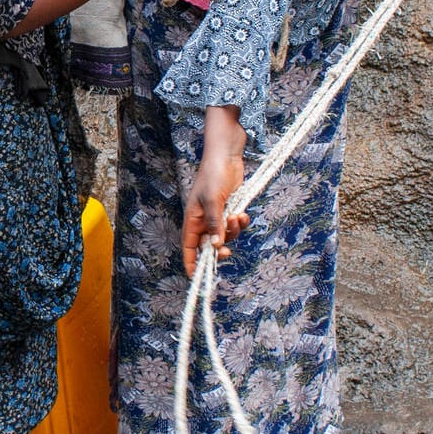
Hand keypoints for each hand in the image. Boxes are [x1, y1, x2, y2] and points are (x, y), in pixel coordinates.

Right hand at [182, 110, 249, 275]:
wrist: (227, 154)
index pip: (188, 247)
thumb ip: (214, 224)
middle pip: (209, 246)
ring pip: (226, 236)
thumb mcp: (213, 200)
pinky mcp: (231, 209)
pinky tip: (244, 213)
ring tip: (238, 216)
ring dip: (234, 231)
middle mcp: (203, 220)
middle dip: (218, 249)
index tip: (195, 279)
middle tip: (226, 251)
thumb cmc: (214, 174)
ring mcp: (218, 215)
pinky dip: (241, 223)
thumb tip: (215, 245)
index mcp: (192, 219)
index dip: (191, 263)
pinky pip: (236, 225)